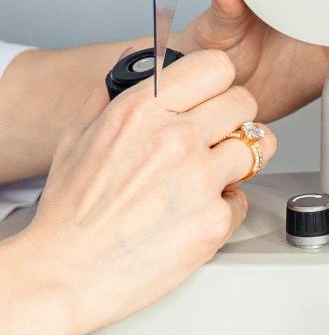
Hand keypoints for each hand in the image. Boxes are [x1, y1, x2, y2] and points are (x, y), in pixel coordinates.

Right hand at [2, 49, 274, 334]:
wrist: (65, 275)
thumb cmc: (71, 212)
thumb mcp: (78, 137)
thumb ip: (113, 92)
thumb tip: (138, 59)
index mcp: (142, 111)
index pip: (216, 66)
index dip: (217, 82)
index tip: (212, 97)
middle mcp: (175, 139)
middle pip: (245, 101)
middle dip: (231, 120)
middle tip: (212, 140)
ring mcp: (199, 180)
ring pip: (258, 146)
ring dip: (237, 160)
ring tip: (207, 176)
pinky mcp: (215, 220)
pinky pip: (242, 198)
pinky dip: (223, 207)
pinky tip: (191, 215)